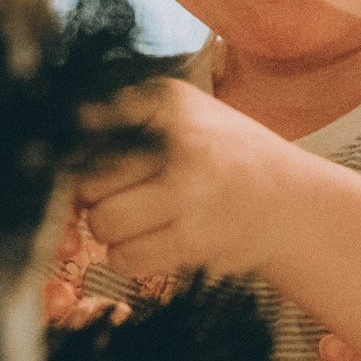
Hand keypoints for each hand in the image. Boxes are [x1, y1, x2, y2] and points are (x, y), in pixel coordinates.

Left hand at [75, 81, 300, 280]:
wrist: (289, 203)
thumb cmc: (226, 155)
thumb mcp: (186, 111)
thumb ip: (126, 112)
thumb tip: (71, 124)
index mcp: (171, 101)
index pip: (88, 127)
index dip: (82, 155)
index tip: (94, 166)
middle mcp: (180, 141)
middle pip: (88, 182)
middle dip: (93, 197)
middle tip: (122, 196)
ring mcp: (188, 192)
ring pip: (103, 223)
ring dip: (111, 231)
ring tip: (140, 220)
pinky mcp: (193, 239)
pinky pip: (125, 259)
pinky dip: (129, 257)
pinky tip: (151, 242)